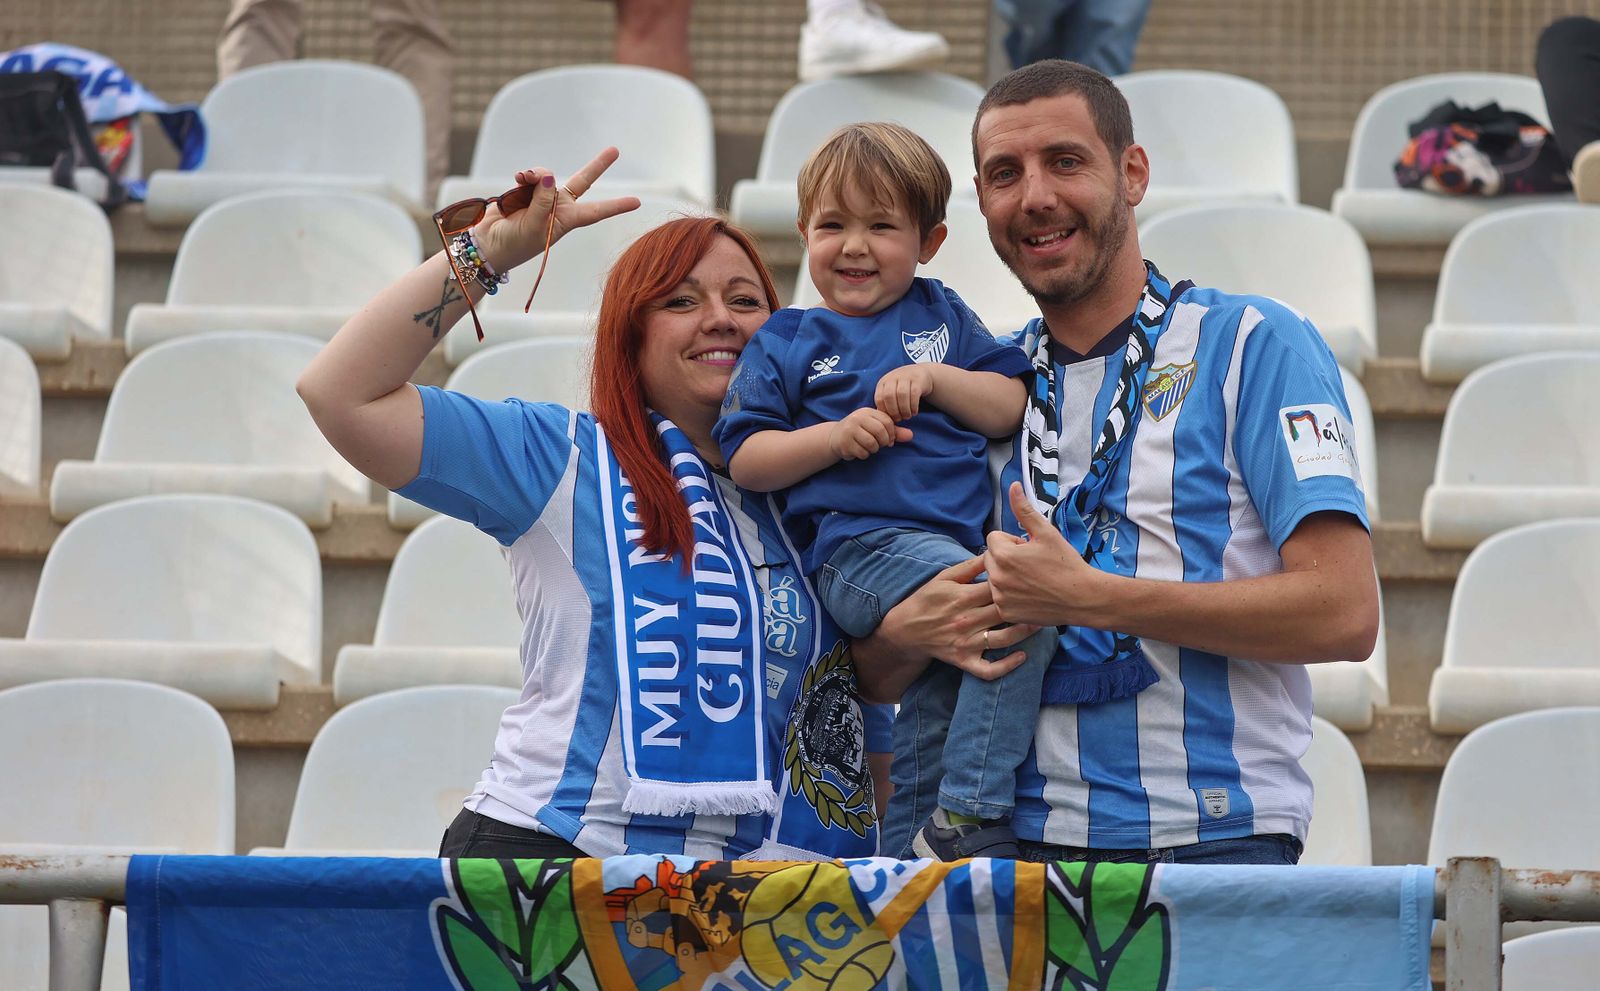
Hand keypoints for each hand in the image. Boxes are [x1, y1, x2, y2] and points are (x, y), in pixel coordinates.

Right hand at [473, 147, 640, 272]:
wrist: (487, 244)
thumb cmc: (514, 244)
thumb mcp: (534, 227)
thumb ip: (543, 200)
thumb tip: (549, 175)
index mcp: (566, 221)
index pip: (596, 212)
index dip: (615, 206)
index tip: (637, 202)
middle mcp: (557, 207)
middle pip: (582, 182)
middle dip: (597, 166)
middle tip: (615, 150)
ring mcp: (541, 197)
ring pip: (547, 176)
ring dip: (537, 174)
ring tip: (524, 178)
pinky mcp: (524, 190)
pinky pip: (530, 176)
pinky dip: (525, 175)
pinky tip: (518, 178)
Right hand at [828, 408, 912, 460]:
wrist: (835, 437)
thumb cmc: (860, 432)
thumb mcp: (876, 428)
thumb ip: (894, 432)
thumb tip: (911, 436)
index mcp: (867, 412)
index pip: (887, 421)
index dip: (892, 433)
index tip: (889, 440)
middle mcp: (857, 418)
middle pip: (880, 431)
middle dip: (883, 442)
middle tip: (879, 445)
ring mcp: (849, 430)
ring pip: (871, 443)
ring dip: (874, 449)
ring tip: (868, 447)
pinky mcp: (844, 442)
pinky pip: (862, 452)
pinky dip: (864, 455)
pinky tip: (859, 451)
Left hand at [874, 364, 935, 420]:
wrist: (920, 374)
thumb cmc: (902, 389)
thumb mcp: (891, 393)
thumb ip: (886, 404)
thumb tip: (882, 420)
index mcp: (883, 382)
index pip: (879, 398)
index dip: (884, 411)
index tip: (890, 419)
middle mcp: (893, 378)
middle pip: (889, 396)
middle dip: (894, 411)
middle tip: (899, 419)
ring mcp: (905, 377)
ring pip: (902, 394)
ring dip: (904, 409)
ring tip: (907, 416)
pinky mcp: (917, 380)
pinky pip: (914, 394)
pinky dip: (913, 406)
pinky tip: (914, 412)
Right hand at [876, 555, 1039, 682]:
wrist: (905, 629)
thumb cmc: (926, 599)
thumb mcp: (943, 577)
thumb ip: (969, 567)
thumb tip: (993, 553)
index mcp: (962, 596)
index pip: (996, 588)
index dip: (1016, 582)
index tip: (1031, 578)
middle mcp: (966, 620)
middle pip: (1004, 612)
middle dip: (1026, 606)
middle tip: (1044, 600)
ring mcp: (966, 642)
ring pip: (1003, 639)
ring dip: (1025, 632)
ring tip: (1040, 623)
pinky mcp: (964, 660)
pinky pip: (989, 669)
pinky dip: (1007, 666)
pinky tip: (1023, 656)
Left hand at [985, 482, 1103, 626]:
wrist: (1082, 598)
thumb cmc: (1066, 563)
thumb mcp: (1046, 532)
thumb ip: (1025, 509)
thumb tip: (1013, 485)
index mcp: (1003, 554)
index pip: (995, 538)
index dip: (1013, 542)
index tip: (1031, 550)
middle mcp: (996, 577)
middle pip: (991, 557)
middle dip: (1007, 558)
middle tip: (1033, 565)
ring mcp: (1000, 597)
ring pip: (995, 577)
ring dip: (1007, 576)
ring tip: (1033, 580)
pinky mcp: (1005, 612)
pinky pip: (1000, 597)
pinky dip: (1011, 595)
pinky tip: (1031, 595)